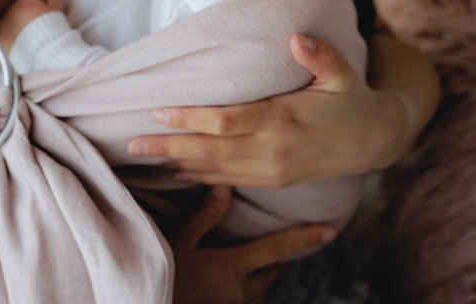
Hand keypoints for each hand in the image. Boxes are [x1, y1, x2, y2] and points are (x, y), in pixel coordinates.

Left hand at [0, 0, 61, 52]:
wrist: (46, 54)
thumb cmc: (53, 31)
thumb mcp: (57, 10)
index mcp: (25, 3)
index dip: (40, 0)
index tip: (45, 9)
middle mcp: (11, 12)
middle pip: (19, 4)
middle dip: (27, 10)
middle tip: (38, 22)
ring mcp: (4, 25)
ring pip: (11, 17)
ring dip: (19, 21)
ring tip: (31, 33)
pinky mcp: (1, 38)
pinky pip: (5, 31)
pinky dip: (12, 34)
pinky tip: (22, 40)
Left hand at [128, 34, 407, 186]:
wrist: (373, 142)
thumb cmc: (352, 102)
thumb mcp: (343, 74)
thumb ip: (320, 56)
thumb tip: (297, 38)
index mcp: (283, 119)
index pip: (226, 121)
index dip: (190, 118)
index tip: (158, 112)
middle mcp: (272, 149)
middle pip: (210, 150)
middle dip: (169, 147)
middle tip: (132, 144)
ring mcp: (271, 169)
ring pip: (215, 170)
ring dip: (178, 164)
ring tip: (145, 158)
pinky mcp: (273, 180)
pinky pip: (230, 182)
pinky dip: (200, 179)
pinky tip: (178, 175)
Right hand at [170, 185, 334, 303]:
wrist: (149, 302)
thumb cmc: (163, 278)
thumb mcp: (177, 243)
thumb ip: (203, 215)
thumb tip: (225, 185)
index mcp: (233, 267)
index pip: (276, 248)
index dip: (304, 238)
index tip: (330, 232)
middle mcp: (240, 292)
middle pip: (271, 272)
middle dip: (278, 260)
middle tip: (280, 248)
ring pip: (259, 293)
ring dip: (261, 279)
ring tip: (256, 267)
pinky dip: (247, 296)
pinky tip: (233, 290)